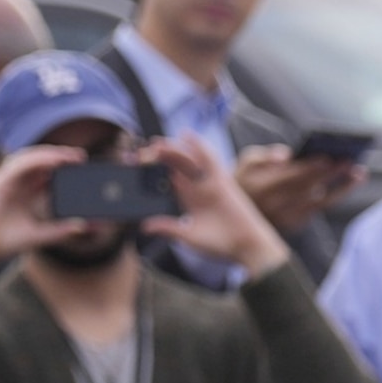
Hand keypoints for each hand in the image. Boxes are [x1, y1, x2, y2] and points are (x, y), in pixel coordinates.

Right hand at [0, 145, 93, 268]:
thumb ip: (61, 230)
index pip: (44, 172)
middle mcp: (15, 183)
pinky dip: (39, 160)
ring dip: (51, 153)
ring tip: (72, 155)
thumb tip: (84, 225)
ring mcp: (6, 180)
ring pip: (30, 158)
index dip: (61, 166)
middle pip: (38, 160)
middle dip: (59, 155)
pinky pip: (21, 165)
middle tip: (81, 156)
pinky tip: (55, 160)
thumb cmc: (4, 241)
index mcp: (24, 192)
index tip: (82, 166)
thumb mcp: (40, 234)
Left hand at [145, 136, 292, 272]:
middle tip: (140, 154)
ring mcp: (210, 183)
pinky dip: (200, 147)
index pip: (167, 177)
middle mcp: (198, 188)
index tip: (134, 164)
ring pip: (189, 159)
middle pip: (175, 165)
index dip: (152, 169)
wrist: (247, 246)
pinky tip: (187, 136)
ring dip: (173, 149)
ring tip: (156, 143)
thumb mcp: (188, 237)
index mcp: (189, 199)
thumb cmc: (221, 244)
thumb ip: (168, 229)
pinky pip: (210, 159)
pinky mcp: (222, 181)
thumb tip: (144, 226)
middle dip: (158, 157)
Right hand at [232, 144, 355, 232]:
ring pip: (319, 202)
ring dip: (341, 187)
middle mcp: (274, 206)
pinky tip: (349, 182)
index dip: (309, 168)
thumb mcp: (245, 161)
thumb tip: (286, 154)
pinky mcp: (295, 224)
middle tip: (351, 161)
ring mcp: (286, 218)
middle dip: (331, 175)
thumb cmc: (245, 178)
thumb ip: (264, 156)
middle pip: (308, 188)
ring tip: (359, 172)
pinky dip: (335, 195)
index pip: (289, 177)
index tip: (329, 157)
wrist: (235, 215)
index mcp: (260, 187)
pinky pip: (319, 209)